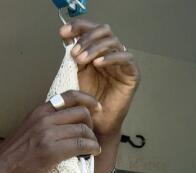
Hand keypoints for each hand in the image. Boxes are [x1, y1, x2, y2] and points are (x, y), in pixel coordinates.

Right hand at [0, 90, 101, 172]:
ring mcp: (48, 134)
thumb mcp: (28, 130)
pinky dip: (91, 149)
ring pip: (83, 130)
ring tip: (92, 149)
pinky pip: (81, 145)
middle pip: (81, 113)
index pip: (69, 96)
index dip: (88, 100)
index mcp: (39, 111)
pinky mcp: (51, 151)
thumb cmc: (12, 157)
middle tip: (91, 136)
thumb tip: (67, 126)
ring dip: (92, 140)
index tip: (97, 107)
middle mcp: (44, 118)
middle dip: (91, 125)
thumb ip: (46, 124)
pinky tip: (91, 154)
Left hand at [59, 19, 139, 141]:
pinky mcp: (132, 74)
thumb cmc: (87, 101)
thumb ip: (73, 53)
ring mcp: (123, 62)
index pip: (92, 29)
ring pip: (113, 42)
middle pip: (104, 31)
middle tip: (74, 52)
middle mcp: (111, 53)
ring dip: (95, 48)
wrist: (96, 122)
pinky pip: (126, 58)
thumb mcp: (76, 72)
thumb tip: (65, 34)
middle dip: (86, 38)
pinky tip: (98, 63)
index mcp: (98, 50)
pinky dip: (111, 57)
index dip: (78, 27)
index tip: (63, 33)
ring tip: (81, 60)